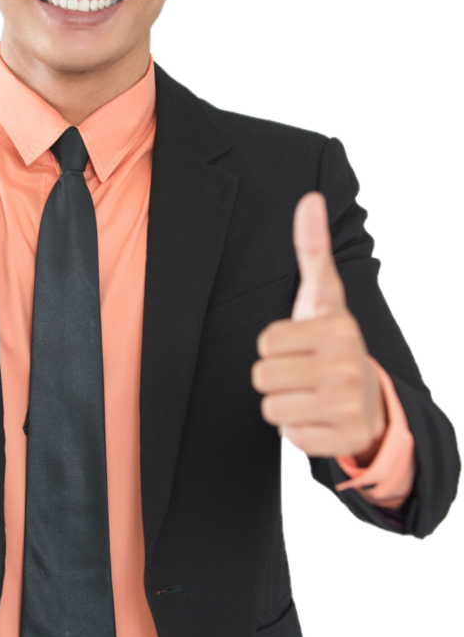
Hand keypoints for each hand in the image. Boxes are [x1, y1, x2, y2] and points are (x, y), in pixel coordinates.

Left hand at [251, 192, 386, 458]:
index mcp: (338, 328)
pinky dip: (299, 431)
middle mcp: (347, 365)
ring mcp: (348, 404)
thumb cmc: (333, 343)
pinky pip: (290, 436)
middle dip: (276, 378)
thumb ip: (313, 249)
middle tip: (304, 374)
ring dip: (285, 405)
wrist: (372, 402)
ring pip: (271, 407)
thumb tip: (310, 198)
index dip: (276, 346)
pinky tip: (320, 418)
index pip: (265, 341)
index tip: (302, 345)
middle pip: (263, 376)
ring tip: (310, 395)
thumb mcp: (323, 297)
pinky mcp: (343, 438)